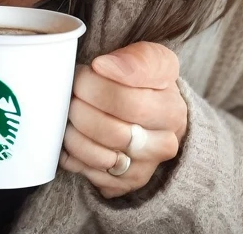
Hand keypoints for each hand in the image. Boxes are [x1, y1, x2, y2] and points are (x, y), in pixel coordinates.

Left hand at [60, 41, 187, 198]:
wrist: (149, 113)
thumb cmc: (145, 81)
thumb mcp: (151, 58)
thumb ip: (137, 58)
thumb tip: (104, 66)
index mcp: (172, 111)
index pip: (127, 102)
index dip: (96, 84)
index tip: (89, 68)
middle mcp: (164, 144)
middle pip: (110, 131)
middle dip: (80, 106)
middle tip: (72, 89)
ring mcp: (144, 168)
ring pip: (97, 155)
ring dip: (73, 131)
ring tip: (69, 111)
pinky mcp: (124, 184)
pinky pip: (88, 172)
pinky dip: (71, 153)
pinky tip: (72, 133)